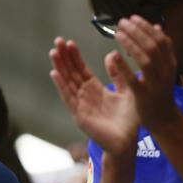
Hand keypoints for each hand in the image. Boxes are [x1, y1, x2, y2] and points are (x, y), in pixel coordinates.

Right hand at [49, 37, 138, 156]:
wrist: (128, 142)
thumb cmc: (128, 121)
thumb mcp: (126, 92)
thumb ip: (118, 75)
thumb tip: (110, 55)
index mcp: (95, 91)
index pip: (81, 70)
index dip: (75, 57)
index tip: (69, 42)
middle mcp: (84, 96)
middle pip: (71, 73)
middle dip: (64, 57)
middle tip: (58, 40)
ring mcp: (80, 105)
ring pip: (67, 82)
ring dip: (59, 67)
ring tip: (53, 52)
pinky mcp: (78, 115)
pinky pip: (68, 97)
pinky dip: (61, 85)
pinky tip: (54, 73)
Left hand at [114, 16, 178, 130]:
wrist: (164, 120)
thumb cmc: (159, 92)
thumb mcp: (162, 69)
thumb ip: (159, 50)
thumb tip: (157, 26)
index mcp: (170, 63)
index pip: (161, 39)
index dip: (146, 27)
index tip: (132, 17)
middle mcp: (166, 71)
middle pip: (153, 45)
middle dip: (137, 31)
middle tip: (122, 22)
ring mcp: (156, 83)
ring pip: (146, 59)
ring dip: (131, 43)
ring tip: (118, 33)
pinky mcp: (144, 96)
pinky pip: (134, 80)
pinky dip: (124, 67)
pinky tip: (113, 55)